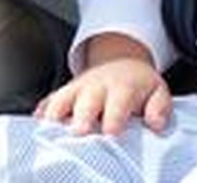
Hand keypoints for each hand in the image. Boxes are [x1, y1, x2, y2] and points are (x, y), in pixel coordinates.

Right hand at [35, 34, 170, 134]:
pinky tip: (37, 122)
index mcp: (123, 87)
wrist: (121, 64)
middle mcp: (97, 86)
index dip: (114, 117)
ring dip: (56, 113)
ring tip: (50, 128)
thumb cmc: (138, 86)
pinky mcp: (63, 93)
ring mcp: (77, 89)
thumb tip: (156, 123)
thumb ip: (160, 107)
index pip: (119, 102)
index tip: (111, 132)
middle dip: (82, 116)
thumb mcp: (157, 91)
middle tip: (80, 131)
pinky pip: (48, 100)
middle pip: (87, 101)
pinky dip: (42, 111)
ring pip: (62, 99)